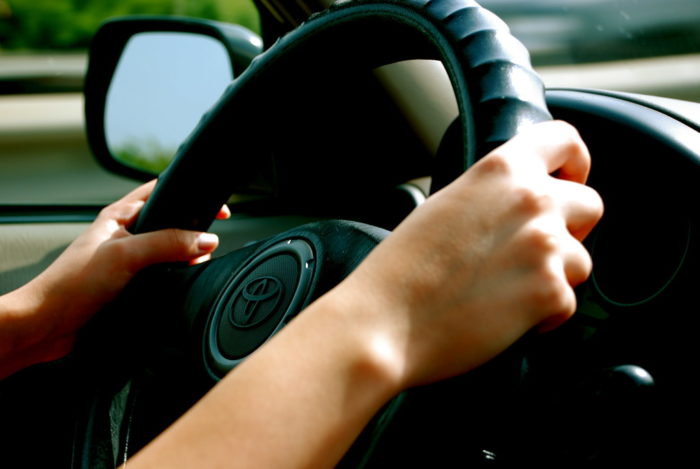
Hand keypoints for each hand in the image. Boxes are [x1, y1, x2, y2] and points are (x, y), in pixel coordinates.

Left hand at [0, 180, 228, 376]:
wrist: (47, 325)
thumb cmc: (72, 284)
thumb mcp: (126, 254)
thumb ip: (168, 243)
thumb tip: (207, 239)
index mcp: (119, 216)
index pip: (162, 191)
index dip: (190, 195)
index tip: (218, 210)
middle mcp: (124, 235)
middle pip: (171, 224)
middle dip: (193, 234)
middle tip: (205, 249)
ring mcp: (126, 261)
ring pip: (168, 253)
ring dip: (184, 261)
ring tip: (191, 270)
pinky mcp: (128, 285)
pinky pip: (162, 276)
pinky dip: (175, 280)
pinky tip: (179, 287)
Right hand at [336, 121, 603, 388]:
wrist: (386, 321)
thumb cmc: (403, 269)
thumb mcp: (445, 205)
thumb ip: (492, 194)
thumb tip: (517, 204)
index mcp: (500, 171)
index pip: (565, 140)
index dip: (574, 162)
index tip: (568, 180)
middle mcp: (531, 201)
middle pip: (589, 204)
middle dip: (571, 229)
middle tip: (533, 251)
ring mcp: (545, 247)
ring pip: (581, 260)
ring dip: (553, 276)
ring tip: (507, 290)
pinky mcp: (549, 293)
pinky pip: (567, 302)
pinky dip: (543, 314)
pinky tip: (503, 315)